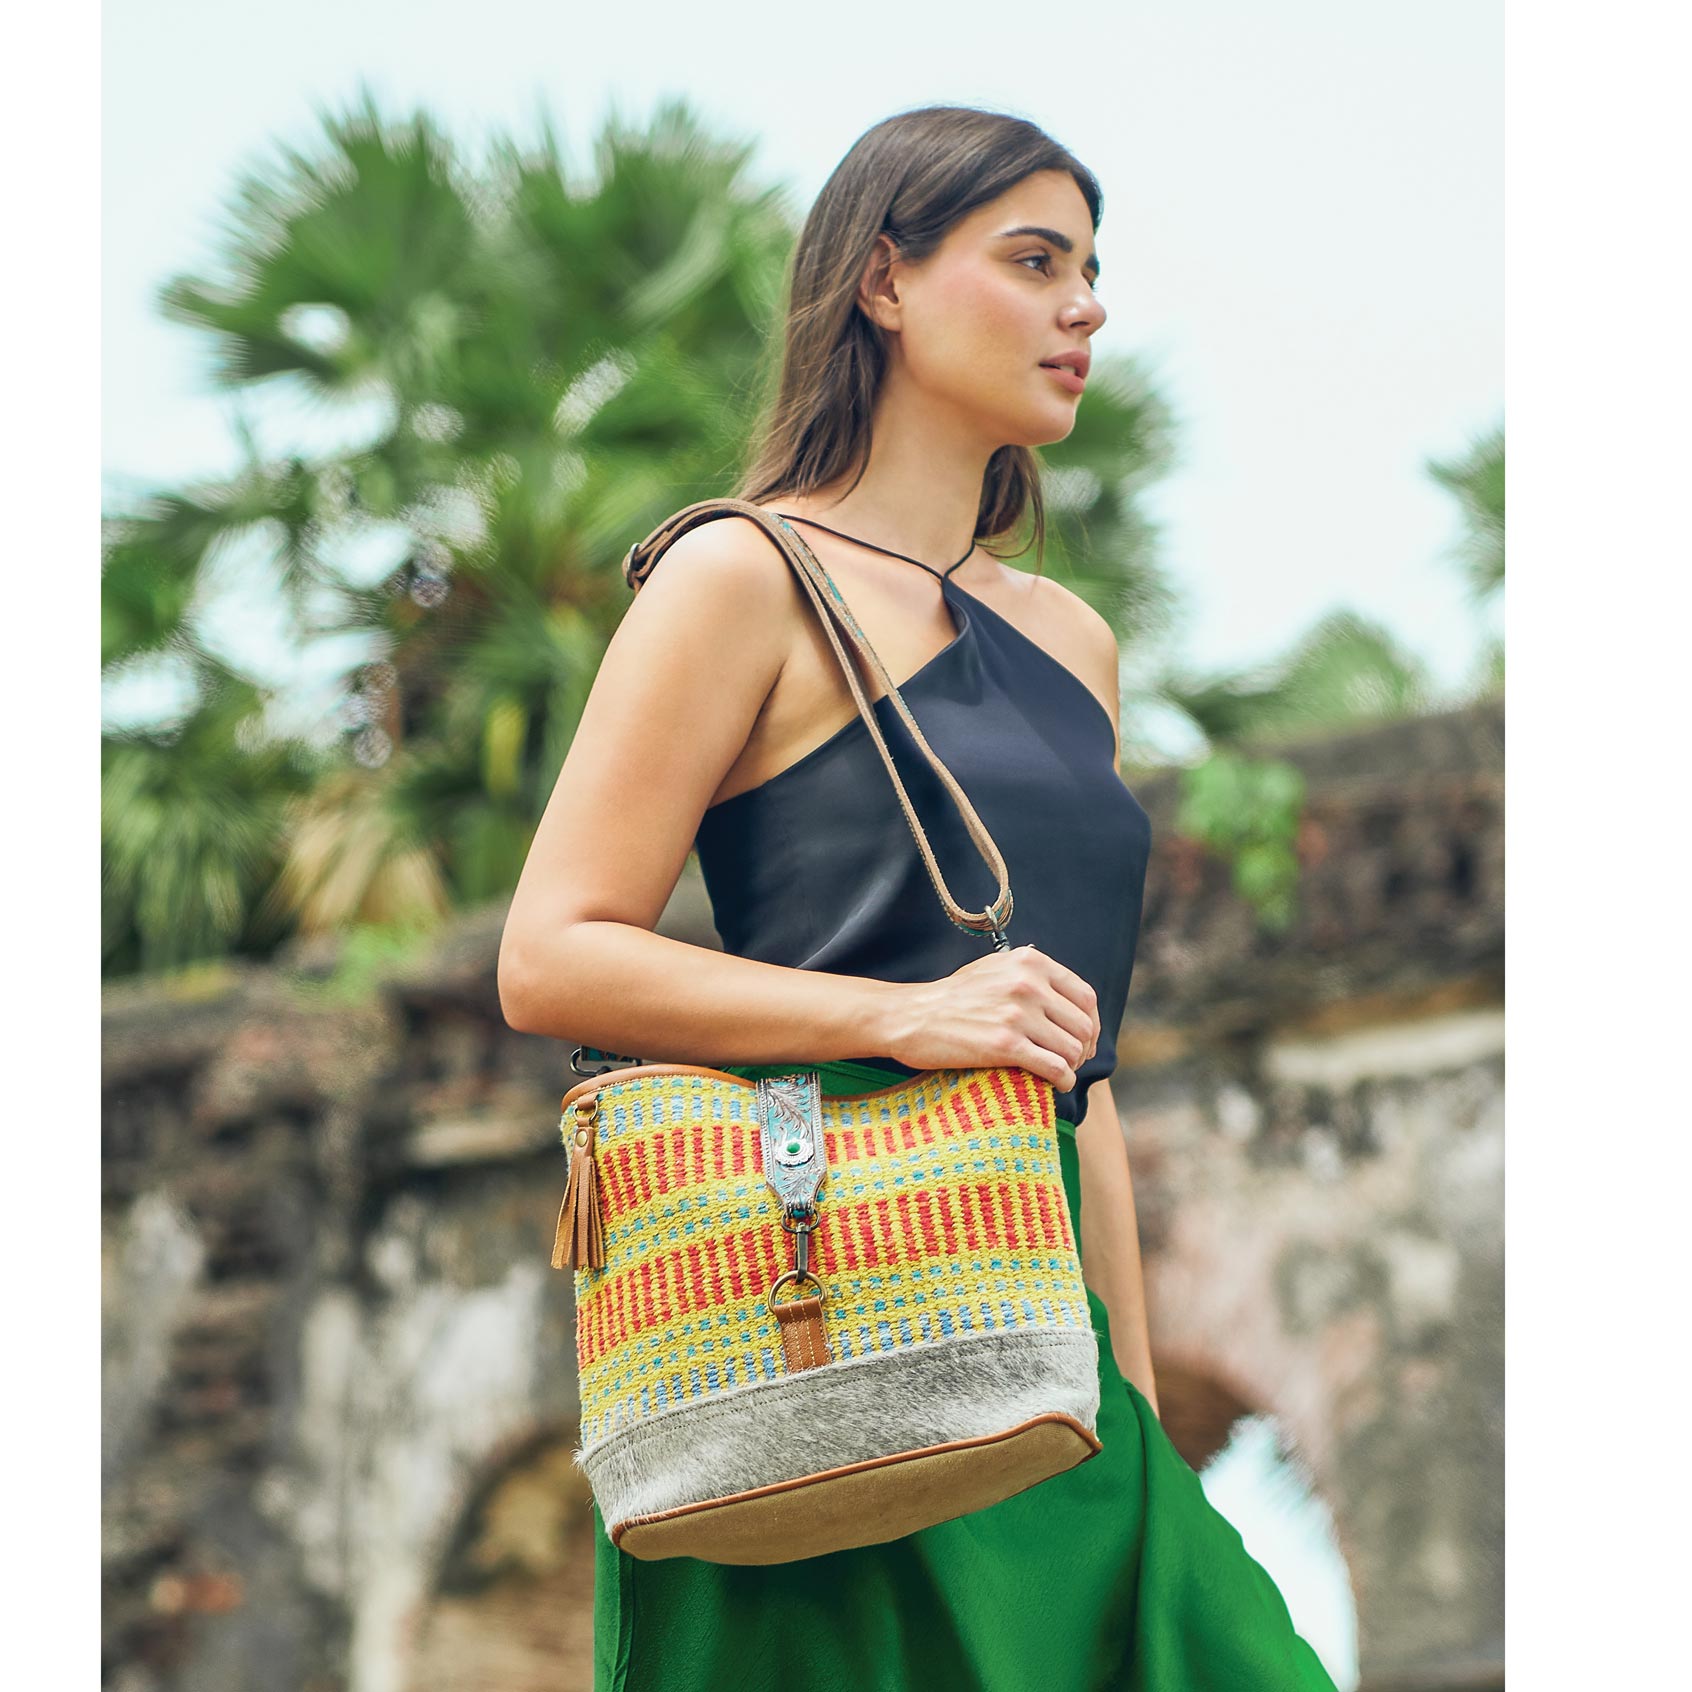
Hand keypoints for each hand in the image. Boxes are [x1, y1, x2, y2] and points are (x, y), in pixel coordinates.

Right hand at [879, 943, 1099, 1094]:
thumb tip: (1062, 993)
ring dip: (1071, 1067)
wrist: (911, 1016)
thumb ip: (1028, 974)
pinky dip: (1063, 1081)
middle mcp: (1028, 984)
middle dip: (1083, 1048)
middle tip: (1072, 1062)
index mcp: (1030, 962)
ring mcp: (1017, 1015)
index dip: (1091, 1023)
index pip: (1085, 996)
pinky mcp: (1006, 1045)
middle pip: (1083, 1025)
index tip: (1083, 1039)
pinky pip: (1055, 1068)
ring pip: (1072, 1049)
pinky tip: (1056, 1085)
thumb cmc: (952, 997)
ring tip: (1059, 1073)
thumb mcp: (993, 969)